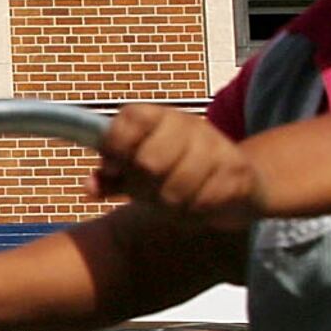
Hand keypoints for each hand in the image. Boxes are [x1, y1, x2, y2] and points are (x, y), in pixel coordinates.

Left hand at [89, 103, 261, 226]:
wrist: (240, 181)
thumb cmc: (178, 174)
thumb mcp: (139, 171)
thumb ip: (111, 177)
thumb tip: (89, 187)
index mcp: (160, 117)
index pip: (131, 118)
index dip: (116, 145)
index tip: (115, 167)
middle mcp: (189, 125)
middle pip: (149, 162)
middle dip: (144, 188)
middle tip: (150, 193)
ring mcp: (216, 146)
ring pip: (176, 188)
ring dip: (170, 206)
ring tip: (175, 202)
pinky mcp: (237, 171)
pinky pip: (203, 202)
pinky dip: (195, 213)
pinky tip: (199, 207)